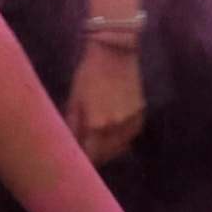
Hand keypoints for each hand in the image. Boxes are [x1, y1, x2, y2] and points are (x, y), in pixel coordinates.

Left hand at [64, 38, 146, 164]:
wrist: (117, 50)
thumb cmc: (90, 72)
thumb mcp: (75, 99)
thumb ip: (72, 126)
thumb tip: (69, 146)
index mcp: (97, 125)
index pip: (90, 157)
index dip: (82, 161)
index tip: (75, 161)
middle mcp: (116, 128)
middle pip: (105, 156)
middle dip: (94, 156)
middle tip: (85, 151)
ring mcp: (132, 122)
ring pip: (119, 148)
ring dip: (107, 150)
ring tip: (97, 144)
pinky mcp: (141, 115)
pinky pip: (129, 137)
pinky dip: (120, 139)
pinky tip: (112, 134)